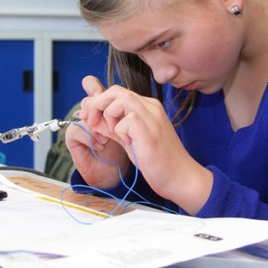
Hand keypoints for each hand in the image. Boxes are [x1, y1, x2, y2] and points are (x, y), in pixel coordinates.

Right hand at [64, 77, 129, 188]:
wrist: (115, 173)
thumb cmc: (124, 150)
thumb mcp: (129, 127)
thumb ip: (124, 111)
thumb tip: (124, 94)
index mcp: (103, 106)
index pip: (93, 87)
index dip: (96, 88)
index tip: (106, 96)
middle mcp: (90, 114)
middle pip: (87, 99)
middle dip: (99, 109)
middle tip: (112, 124)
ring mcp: (81, 125)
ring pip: (82, 114)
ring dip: (96, 126)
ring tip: (108, 139)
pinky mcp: (73, 138)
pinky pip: (75, 129)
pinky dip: (89, 137)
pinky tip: (100, 145)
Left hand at [77, 75, 212, 212]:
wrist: (179, 176)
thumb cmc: (156, 161)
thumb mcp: (129, 140)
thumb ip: (112, 127)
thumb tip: (90, 117)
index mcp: (147, 107)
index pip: (117, 93)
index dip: (99, 102)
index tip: (89, 117)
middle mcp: (151, 107)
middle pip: (116, 90)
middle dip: (97, 103)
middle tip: (89, 120)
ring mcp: (153, 117)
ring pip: (121, 99)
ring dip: (109, 115)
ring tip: (114, 133)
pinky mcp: (150, 130)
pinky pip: (127, 119)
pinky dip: (120, 131)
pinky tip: (129, 143)